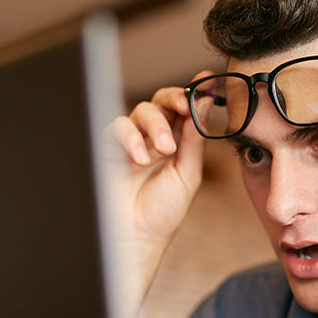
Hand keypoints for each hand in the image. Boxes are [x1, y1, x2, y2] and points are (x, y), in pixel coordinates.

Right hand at [104, 72, 209, 295]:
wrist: (135, 236)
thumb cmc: (162, 211)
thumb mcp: (188, 173)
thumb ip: (195, 138)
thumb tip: (205, 102)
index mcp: (178, 142)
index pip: (186, 108)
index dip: (195, 92)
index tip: (207, 81)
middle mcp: (155, 137)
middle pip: (163, 101)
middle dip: (175, 98)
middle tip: (185, 107)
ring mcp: (132, 141)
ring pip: (142, 110)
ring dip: (156, 125)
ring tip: (165, 150)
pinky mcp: (110, 147)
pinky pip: (118, 126)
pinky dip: (131, 138)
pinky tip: (140, 160)